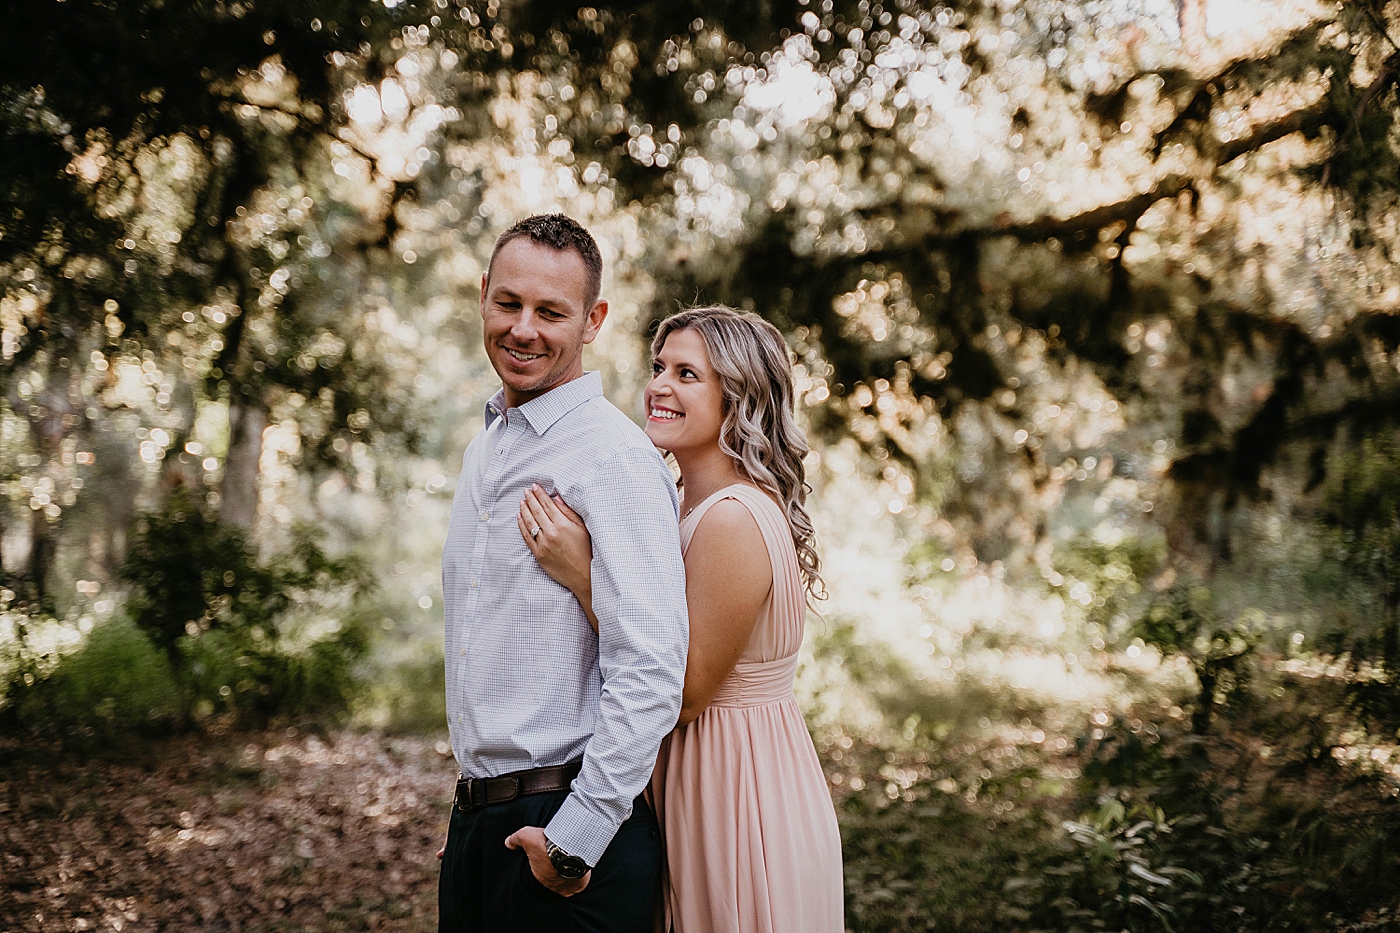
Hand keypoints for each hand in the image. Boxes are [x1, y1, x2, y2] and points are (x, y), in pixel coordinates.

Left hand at [504, 825, 590, 896]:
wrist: (571, 847)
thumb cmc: (548, 844)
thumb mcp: (526, 836)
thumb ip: (515, 839)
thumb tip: (508, 843)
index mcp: (539, 877)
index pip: (538, 874)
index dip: (542, 865)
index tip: (546, 856)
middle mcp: (552, 885)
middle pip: (552, 878)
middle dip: (554, 869)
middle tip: (558, 856)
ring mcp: (567, 887)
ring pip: (566, 882)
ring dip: (567, 873)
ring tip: (569, 860)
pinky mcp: (580, 884)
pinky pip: (579, 883)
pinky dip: (579, 876)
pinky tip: (579, 866)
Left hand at [518, 485, 592, 603]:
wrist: (583, 575)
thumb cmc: (586, 551)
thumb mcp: (582, 529)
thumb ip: (569, 513)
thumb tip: (557, 499)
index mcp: (563, 525)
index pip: (548, 505)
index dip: (540, 494)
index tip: (535, 486)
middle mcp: (551, 533)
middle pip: (537, 511)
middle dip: (530, 499)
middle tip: (526, 491)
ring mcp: (543, 544)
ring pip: (530, 522)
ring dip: (524, 510)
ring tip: (522, 501)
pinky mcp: (538, 554)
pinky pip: (526, 536)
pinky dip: (522, 525)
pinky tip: (520, 517)